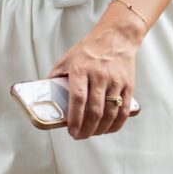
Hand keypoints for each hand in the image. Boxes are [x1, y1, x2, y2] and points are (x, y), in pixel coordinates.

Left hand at [48, 18, 140, 139]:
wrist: (116, 37)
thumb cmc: (89, 49)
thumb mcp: (67, 59)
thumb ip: (56, 77)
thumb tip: (44, 95)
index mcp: (81, 69)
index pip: (78, 98)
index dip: (75, 119)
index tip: (71, 131)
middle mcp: (99, 75)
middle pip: (94, 110)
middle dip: (87, 129)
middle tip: (80, 136)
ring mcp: (115, 81)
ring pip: (110, 113)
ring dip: (100, 129)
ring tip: (92, 133)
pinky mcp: (128, 85)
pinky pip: (123, 110)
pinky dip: (116, 124)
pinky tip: (108, 129)